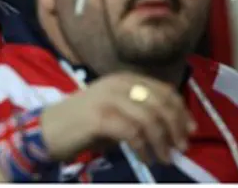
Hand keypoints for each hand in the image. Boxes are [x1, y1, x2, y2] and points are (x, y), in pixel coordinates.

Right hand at [41, 72, 195, 164]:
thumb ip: (139, 114)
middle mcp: (117, 84)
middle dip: (176, 127)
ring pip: (149, 118)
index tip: (190, 131)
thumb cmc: (81, 124)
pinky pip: (133, 133)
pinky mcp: (99, 117)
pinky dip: (144, 148)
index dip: (181, 111)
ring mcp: (107, 99)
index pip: (163, 91)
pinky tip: (145, 158)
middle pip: (160, 103)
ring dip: (162, 142)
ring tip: (164, 158)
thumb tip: (172, 131)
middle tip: (180, 148)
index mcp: (123, 79)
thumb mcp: (113, 111)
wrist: (47, 130)